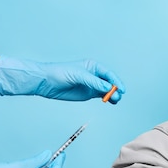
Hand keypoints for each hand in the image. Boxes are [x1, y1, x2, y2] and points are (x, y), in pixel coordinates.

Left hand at [0, 56, 125, 102]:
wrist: (47, 82)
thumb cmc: (60, 73)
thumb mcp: (79, 75)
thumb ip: (94, 82)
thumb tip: (108, 88)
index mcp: (93, 66)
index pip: (109, 74)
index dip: (116, 81)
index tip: (120, 89)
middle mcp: (95, 75)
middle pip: (110, 82)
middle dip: (115, 89)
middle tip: (117, 96)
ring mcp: (93, 85)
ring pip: (108, 90)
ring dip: (113, 95)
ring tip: (114, 100)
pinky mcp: (89, 94)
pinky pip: (102, 96)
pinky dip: (108, 99)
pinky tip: (111, 102)